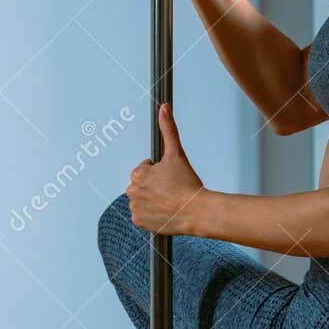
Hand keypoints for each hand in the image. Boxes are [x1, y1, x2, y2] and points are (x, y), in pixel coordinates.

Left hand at [127, 103, 204, 233]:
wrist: (196, 212)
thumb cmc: (188, 183)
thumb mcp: (177, 153)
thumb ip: (168, 129)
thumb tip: (164, 106)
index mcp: (138, 173)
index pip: (145, 170)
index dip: (159, 172)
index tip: (171, 178)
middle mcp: (132, 190)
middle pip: (142, 185)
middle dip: (154, 186)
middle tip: (171, 190)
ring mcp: (135, 207)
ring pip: (142, 200)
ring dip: (151, 199)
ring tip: (169, 201)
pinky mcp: (139, 221)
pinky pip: (142, 216)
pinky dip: (150, 214)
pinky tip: (163, 212)